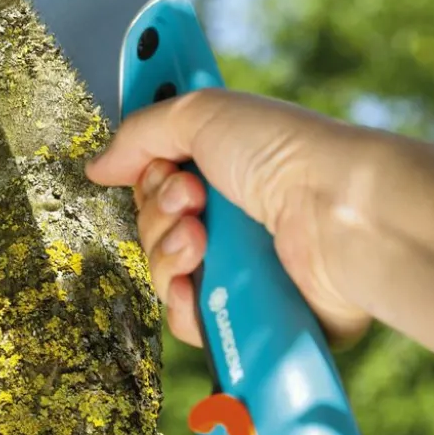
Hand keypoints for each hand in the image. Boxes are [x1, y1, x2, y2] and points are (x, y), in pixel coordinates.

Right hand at [85, 90, 371, 349]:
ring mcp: (238, 268)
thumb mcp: (202, 113)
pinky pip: (187, 321)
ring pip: (163, 276)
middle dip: (157, 212)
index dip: (146, 173)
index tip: (160, 163)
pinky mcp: (247, 313)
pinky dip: (185, 302)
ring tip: (201, 236)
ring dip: (169, 253)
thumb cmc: (284, 154)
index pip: (154, 181)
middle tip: (191, 196)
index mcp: (223, 168)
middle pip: (151, 228)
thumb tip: (97, 166)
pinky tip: (199, 281)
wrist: (336, 214)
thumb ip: (140, 133)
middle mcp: (228, 218)